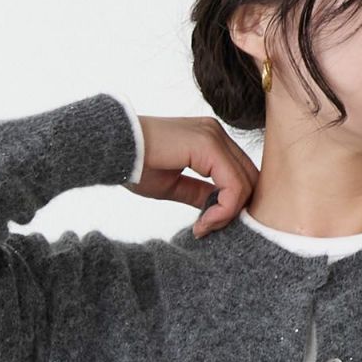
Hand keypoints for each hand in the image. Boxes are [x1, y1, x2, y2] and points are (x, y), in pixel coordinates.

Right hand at [123, 115, 258, 237]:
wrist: (112, 148)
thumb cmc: (136, 165)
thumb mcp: (175, 185)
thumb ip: (201, 194)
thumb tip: (220, 209)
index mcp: (210, 140)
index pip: (240, 176)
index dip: (231, 206)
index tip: (205, 226)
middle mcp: (216, 133)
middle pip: (250, 179)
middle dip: (234, 211)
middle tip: (206, 228)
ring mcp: (214, 136)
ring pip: (245, 184)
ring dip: (227, 214)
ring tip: (202, 227)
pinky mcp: (208, 145)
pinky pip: (233, 185)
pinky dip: (223, 210)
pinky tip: (202, 222)